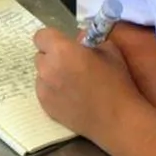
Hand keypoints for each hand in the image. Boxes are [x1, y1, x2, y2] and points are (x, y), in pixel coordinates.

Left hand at [34, 27, 140, 149]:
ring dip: (52, 74)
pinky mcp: (45, 106)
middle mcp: (46, 68)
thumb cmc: (115, 82)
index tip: (65, 45)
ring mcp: (43, 89)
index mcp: (61, 50)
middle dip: (52, 57)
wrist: (116, 119)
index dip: (52, 39)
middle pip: (40, 55)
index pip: (41, 36)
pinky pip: (44, 90)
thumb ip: (88, 39)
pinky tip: (71, 96)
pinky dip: (53, 90)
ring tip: (72, 83)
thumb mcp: (109, 50)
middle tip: (71, 64)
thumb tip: (78, 39)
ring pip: (41, 74)